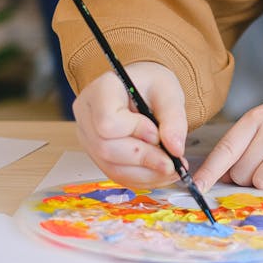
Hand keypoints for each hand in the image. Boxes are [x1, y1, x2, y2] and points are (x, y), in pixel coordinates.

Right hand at [73, 61, 188, 188]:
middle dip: (143, 158)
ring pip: (110, 166)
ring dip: (144, 173)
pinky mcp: (96, 154)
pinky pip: (115, 174)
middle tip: (171, 161)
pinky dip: (140, 177)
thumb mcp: (168, 92)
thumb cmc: (151, 85)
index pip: (108, 121)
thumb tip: (175, 150)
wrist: (141, 88)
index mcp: (101, 91)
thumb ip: (174, 120)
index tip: (156, 132)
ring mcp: (88, 137)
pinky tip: (158, 172)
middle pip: (106, 148)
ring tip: (170, 169)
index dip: (135, 131)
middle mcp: (87, 115)